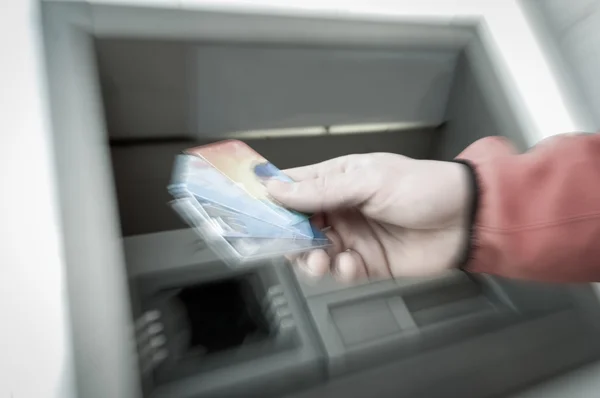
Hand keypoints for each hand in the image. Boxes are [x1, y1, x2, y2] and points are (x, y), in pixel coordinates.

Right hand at [266, 153, 471, 281]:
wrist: (466, 220)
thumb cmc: (422, 187)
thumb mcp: (368, 181)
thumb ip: (322, 190)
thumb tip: (276, 189)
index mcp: (337, 180)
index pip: (293, 187)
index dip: (271, 199)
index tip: (252, 213)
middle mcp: (339, 209)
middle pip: (297, 226)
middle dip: (290, 238)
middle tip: (293, 245)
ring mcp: (352, 237)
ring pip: (314, 252)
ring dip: (311, 259)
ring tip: (321, 260)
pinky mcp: (367, 263)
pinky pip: (339, 272)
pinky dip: (339, 272)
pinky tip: (351, 265)